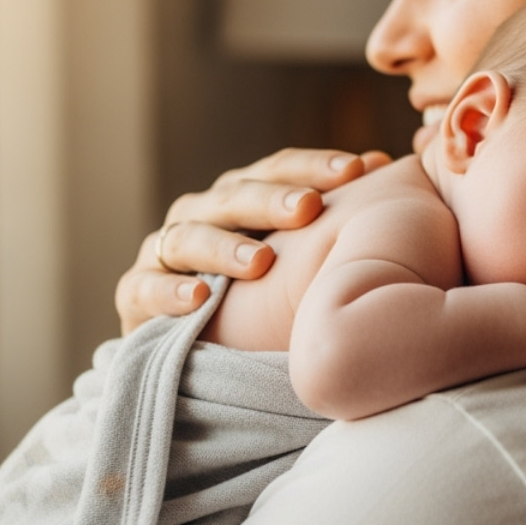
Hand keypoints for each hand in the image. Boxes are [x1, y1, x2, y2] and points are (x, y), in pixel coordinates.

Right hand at [115, 147, 391, 332]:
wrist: (193, 358)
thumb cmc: (260, 299)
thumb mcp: (297, 259)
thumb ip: (332, 220)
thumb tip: (391, 167)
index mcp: (242, 198)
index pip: (278, 169)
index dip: (314, 165)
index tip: (360, 169)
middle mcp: (200, 216)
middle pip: (233, 196)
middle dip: (271, 199)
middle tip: (310, 208)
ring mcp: (163, 254)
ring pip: (188, 237)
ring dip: (225, 246)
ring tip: (261, 262)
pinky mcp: (134, 297)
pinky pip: (144, 288)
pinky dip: (169, 291)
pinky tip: (200, 298)